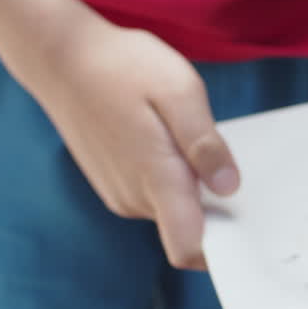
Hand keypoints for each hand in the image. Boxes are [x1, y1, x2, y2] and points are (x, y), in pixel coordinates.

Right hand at [24, 16, 237, 268]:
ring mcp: (120, 194)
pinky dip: (171, 178)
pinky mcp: (113, 185)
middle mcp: (135, 199)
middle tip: (222, 157)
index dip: (220, 250)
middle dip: (214, 206)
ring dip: (191, 186)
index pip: (187, 250)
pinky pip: (154, 195)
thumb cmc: (122, 68)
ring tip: (188, 138)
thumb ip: (204, 143)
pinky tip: (167, 139)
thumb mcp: (179, 91)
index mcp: (156, 180)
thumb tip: (228, 188)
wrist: (62, 57)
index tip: (245, 228)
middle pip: (189, 228)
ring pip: (172, 209)